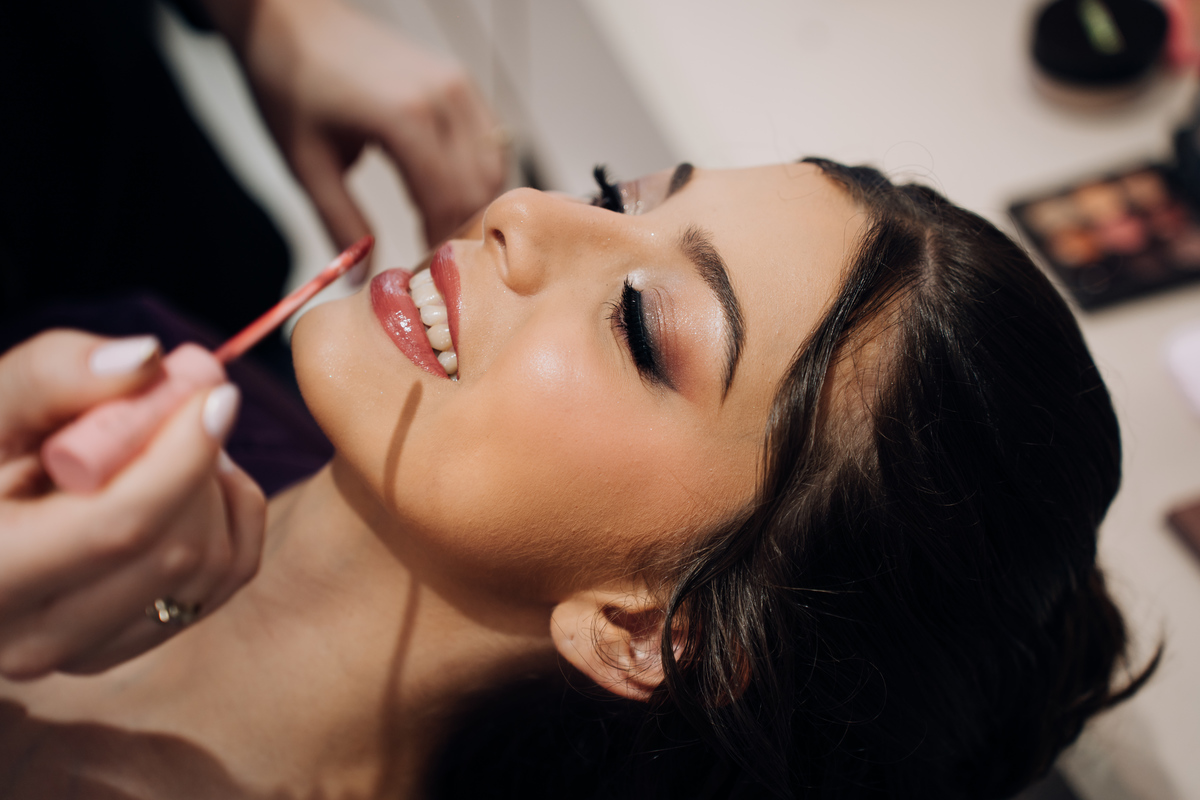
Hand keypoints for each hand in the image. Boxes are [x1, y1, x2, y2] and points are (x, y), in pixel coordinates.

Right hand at [0, 332, 264, 678]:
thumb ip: (51, 376)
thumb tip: (146, 362)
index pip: (122, 525)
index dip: (182, 455)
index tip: (213, 395)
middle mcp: (31, 639)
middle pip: (176, 551)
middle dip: (198, 468)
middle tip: (185, 409)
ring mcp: (81, 655)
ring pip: (209, 572)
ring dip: (217, 492)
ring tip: (177, 441)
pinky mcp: (122, 648)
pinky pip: (221, 585)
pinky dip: (230, 522)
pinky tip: (195, 481)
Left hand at [211, 0, 506, 248]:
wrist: (290, 16)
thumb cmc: (290, 82)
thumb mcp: (306, 163)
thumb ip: (340, 223)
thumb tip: (366, 280)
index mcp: (405, 119)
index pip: (449, 203)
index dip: (442, 245)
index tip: (425, 274)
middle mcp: (444, 99)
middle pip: (480, 190)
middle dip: (462, 230)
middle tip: (435, 261)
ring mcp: (457, 86)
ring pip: (493, 169)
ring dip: (475, 205)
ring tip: (441, 231)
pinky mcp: (459, 81)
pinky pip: (490, 143)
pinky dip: (479, 177)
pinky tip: (449, 196)